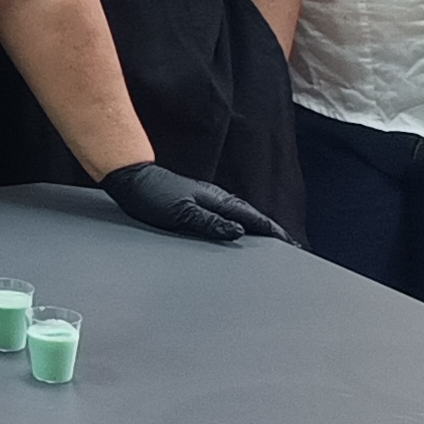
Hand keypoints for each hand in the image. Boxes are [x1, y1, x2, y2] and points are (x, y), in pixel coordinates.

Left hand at [98, 161, 283, 244]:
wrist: (132, 178)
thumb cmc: (152, 196)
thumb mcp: (181, 214)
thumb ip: (211, 224)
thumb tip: (239, 234)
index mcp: (218, 201)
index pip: (254, 220)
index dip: (274, 233)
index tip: (292, 245)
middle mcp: (217, 198)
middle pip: (252, 217)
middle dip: (272, 231)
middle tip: (289, 246)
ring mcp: (208, 199)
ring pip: (240, 216)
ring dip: (257, 228)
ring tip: (270, 241)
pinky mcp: (197, 202)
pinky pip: (227, 215)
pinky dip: (239, 225)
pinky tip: (237, 231)